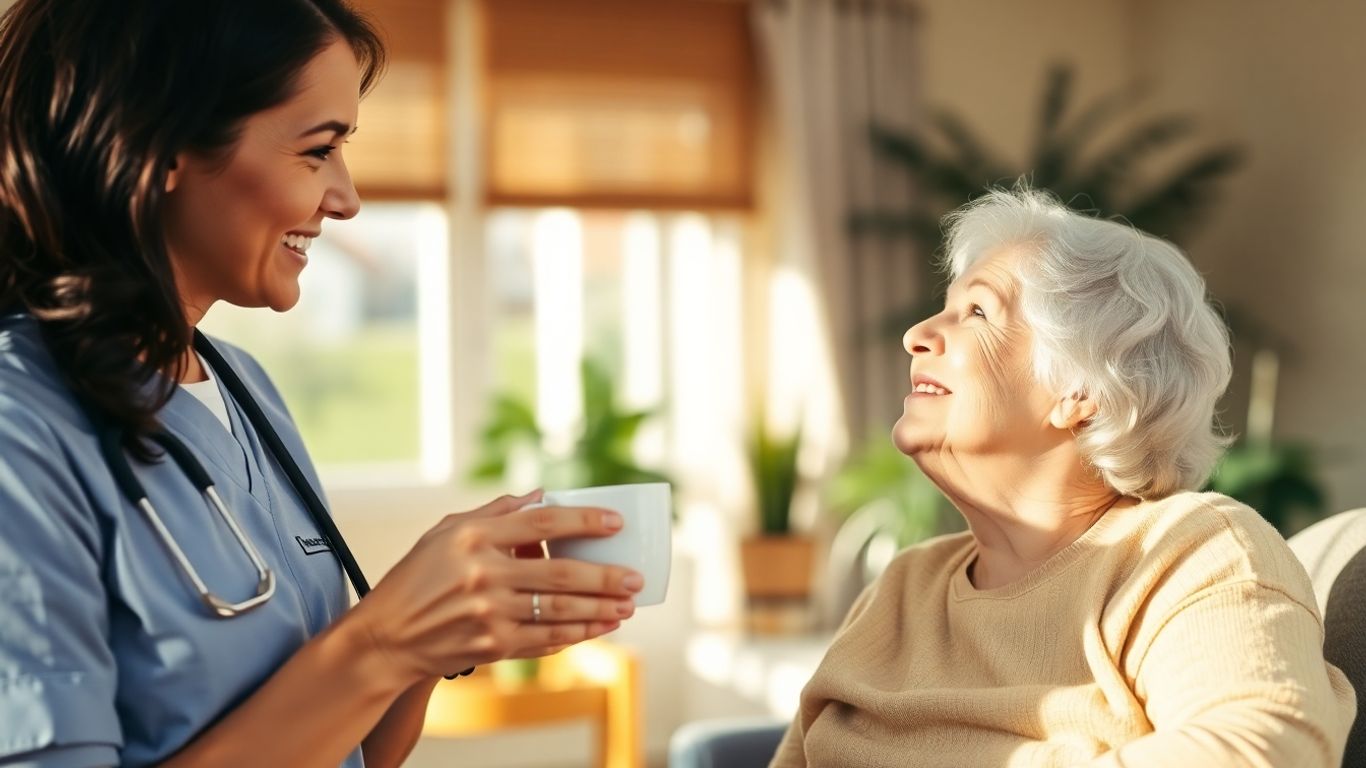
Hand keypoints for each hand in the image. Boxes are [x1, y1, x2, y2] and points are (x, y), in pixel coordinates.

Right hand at [348, 491, 642, 685]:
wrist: (386, 638)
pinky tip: (597, 628)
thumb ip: (496, 513)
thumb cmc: (417, 577)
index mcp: (473, 537)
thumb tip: (541, 495)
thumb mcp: (446, 532)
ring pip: (559, 612)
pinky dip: (575, 634)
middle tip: (636, 578)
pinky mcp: (491, 647)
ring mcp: (488, 614)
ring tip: (627, 606)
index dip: (585, 520)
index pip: (543, 523)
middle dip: (606, 577)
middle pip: (561, 574)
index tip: (616, 522)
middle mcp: (483, 574)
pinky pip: (545, 639)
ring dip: (600, 610)